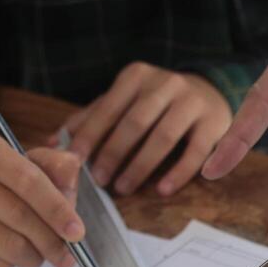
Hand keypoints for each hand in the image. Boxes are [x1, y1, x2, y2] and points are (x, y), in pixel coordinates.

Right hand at [0, 128, 83, 266]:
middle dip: (50, 239)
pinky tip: (5, 256)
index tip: (77, 232)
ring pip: (6, 243)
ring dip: (32, 255)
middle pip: (17, 213)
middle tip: (66, 254)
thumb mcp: (27, 168)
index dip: (56, 207)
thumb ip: (54, 167)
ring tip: (36, 254)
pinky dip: (8, 266)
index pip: (25, 177)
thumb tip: (71, 169)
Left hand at [64, 62, 231, 195]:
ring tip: (124, 188)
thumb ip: (91, 119)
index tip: (75, 161)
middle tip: (100, 180)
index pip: (109, 107)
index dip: (90, 135)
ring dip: (141, 166)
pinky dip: (178, 172)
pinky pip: (196, 151)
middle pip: (135, 122)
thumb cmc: (155, 103)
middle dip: (114, 153)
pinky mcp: (214, 122)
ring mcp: (192, 101)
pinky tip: (162, 190)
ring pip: (164, 137)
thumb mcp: (123, 101)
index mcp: (137, 76)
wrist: (209, 91)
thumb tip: (53, 142)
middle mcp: (166, 83)